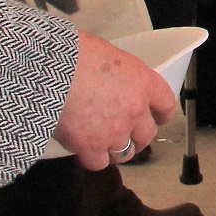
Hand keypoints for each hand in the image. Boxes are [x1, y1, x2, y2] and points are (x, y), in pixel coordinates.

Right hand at [54, 31, 174, 168]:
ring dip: (115, 149)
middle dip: (137, 136)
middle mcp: (133, 110)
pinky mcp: (90, 146)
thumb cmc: (73, 53)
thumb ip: (119, 76)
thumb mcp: (107, 54)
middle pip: (146, 134)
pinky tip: (84, 149)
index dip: (160, 114)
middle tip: (124, 134)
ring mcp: (114, 131)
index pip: (165, 104)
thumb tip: (113, 83)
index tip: (156, 117)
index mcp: (142, 83)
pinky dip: (92, 158)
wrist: (50, 69)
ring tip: (102, 143)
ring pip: (125, 153)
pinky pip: (99, 163)